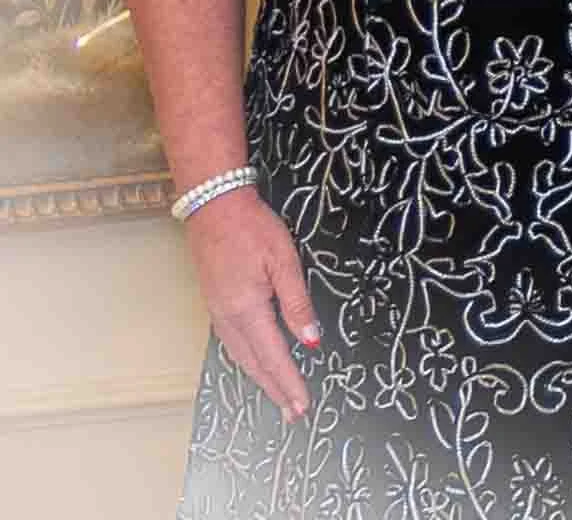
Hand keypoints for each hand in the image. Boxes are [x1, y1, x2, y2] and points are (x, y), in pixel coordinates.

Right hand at [183, 189, 320, 419]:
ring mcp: (218, 312)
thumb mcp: (284, 260)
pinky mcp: (216, 303)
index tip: (303, 407)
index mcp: (247, 310)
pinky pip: (233, 344)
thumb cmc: (252, 227)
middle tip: (294, 413)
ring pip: (242, 357)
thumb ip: (297, 303)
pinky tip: (256, 363)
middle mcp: (229, 319)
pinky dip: (248, 361)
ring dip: (262, 379)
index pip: (274, 357)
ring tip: (279, 396)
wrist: (213, 205)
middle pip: (255, 365)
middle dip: (276, 390)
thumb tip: (311, 341)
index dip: (290, 383)